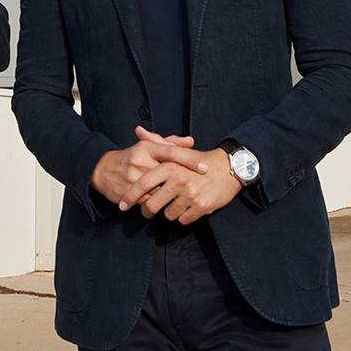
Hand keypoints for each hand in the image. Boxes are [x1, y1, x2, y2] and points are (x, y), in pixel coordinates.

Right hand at [90, 129, 205, 207]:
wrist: (103, 170)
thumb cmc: (131, 156)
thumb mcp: (148, 146)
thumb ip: (170, 143)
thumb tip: (191, 141)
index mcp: (146, 148)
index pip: (171, 152)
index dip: (189, 160)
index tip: (204, 167)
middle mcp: (141, 161)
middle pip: (169, 174)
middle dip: (184, 181)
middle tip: (201, 185)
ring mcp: (135, 178)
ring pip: (161, 190)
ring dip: (173, 195)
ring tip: (186, 196)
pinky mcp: (130, 193)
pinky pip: (150, 201)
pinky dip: (160, 203)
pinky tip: (168, 203)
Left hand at [123, 138, 243, 222]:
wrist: (228, 169)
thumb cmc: (199, 160)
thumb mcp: (177, 150)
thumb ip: (155, 141)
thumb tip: (138, 130)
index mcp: (170, 166)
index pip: (143, 184)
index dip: (130, 196)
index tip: (122, 205)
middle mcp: (179, 180)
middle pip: (153, 205)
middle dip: (147, 211)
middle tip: (147, 211)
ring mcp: (191, 195)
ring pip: (168, 214)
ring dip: (169, 212)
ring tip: (174, 203)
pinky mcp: (202, 207)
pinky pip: (184, 220)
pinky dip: (184, 216)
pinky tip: (187, 207)